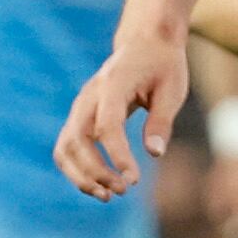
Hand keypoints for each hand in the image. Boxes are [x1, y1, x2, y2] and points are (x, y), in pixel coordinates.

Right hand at [55, 33, 188, 198]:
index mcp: (113, 84)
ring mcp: (81, 107)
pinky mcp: (81, 118)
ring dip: (81, 176)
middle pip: (76, 140)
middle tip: (123, 190)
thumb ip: (162, 121)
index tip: (133, 180)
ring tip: (108, 195)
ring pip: (65, 148)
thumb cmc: (162, 65)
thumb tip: (154, 154)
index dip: (118, 156)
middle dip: (95, 172)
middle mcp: (89, 96)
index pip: (108, 126)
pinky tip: (100, 185)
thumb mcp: (172, 90)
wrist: (145, 42)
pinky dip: (78, 171)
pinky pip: (68, 148)